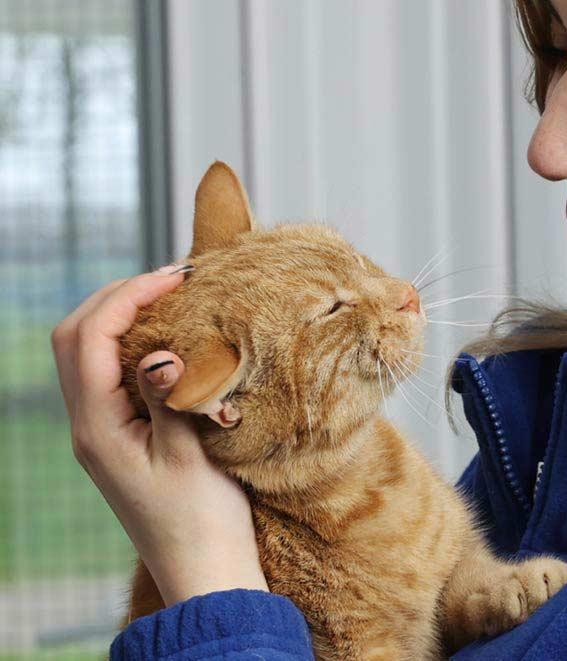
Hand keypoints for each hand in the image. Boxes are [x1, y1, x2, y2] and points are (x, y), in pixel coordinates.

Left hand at [50, 265, 268, 605]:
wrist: (203, 570)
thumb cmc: (203, 521)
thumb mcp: (191, 458)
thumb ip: (169, 401)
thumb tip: (156, 352)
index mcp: (98, 429)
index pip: (89, 338)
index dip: (126, 296)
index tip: (173, 278)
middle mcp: (89, 426)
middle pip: (73, 338)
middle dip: (114, 297)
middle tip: (169, 280)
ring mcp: (101, 432)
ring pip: (85, 354)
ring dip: (118, 317)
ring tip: (169, 299)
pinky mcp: (119, 437)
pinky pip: (107, 374)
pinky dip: (129, 343)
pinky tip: (169, 339)